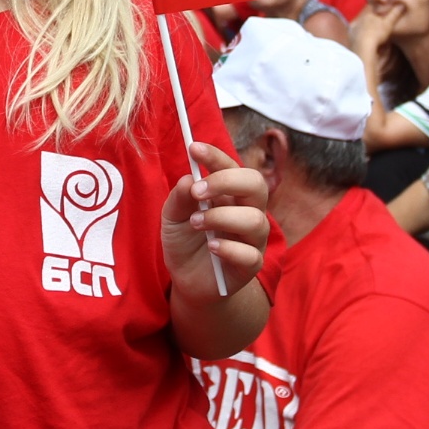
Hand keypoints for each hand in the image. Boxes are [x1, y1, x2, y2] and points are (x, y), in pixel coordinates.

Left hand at [162, 142, 269, 299]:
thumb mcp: (172, 216)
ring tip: (196, 223)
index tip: (193, 149)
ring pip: (256, 220)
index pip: (232, 167)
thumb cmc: (185, 241)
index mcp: (230, 194)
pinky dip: (229, 248)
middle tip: (198, 192)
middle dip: (227, 182)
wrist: (187, 280)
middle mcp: (247, 211)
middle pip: (256, 185)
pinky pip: (251, 255)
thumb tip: (189, 179)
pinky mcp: (251, 265)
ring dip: (222, 217)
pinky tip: (211, 247)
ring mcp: (252, 238)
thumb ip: (180, 197)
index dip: (216, 156)